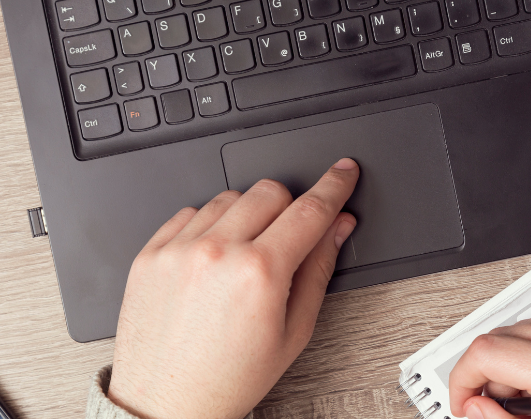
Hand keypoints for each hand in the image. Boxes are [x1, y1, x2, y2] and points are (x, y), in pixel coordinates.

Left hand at [107, 158, 359, 418]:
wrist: (166, 403)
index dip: (334, 185)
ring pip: (229, 196)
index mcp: (260, 273)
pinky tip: (214, 258)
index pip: (310, 210)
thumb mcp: (294, 330)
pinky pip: (189, 212)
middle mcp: (216, 252)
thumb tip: (338, 227)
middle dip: (290, 206)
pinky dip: (209, 225)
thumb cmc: (230, 377)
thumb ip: (319, 268)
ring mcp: (178, 250)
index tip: (344, 171)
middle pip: (270, 191)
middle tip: (290, 236)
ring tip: (245, 256)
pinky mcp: (150, 254)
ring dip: (248, 214)